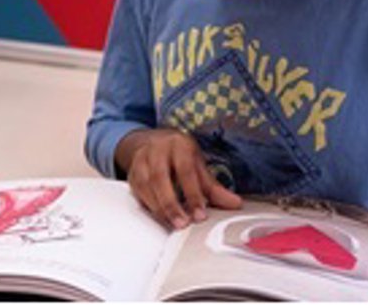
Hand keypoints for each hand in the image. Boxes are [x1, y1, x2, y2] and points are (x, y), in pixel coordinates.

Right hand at [118, 128, 241, 229]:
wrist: (151, 142)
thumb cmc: (179, 155)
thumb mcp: (198, 165)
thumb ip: (214, 188)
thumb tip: (235, 204)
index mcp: (178, 144)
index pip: (185, 171)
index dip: (193, 194)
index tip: (200, 214)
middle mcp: (157, 150)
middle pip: (160, 178)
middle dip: (171, 204)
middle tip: (182, 224)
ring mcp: (141, 160)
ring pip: (146, 186)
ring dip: (159, 208)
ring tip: (173, 224)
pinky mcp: (132, 173)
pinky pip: (138, 192)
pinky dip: (149, 206)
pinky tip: (160, 217)